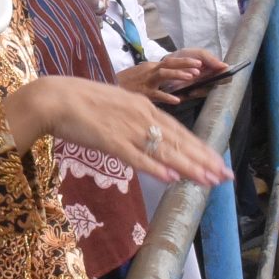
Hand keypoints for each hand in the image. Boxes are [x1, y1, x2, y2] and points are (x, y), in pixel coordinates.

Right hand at [3, 76, 230, 185]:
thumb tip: (148, 139)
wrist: (53, 98)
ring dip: (188, 167)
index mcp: (143, 107)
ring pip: (164, 150)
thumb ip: (133, 123)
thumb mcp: (115, 108)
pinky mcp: (110, 141)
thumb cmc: (80, 103)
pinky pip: (136, 157)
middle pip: (178, 141)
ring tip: (208, 180)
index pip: (178, 131)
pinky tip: (171, 178)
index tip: (217, 163)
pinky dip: (155, 168)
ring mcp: (127, 129)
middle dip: (203, 160)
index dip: (200, 149)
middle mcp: (141, 116)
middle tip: (225, 176)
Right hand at [118, 48, 228, 106]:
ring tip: (192, 76)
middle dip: (186, 63)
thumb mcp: (141, 77)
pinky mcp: (140, 92)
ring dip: (178, 74)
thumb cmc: (124, 85)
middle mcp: (149, 70)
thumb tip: (171, 83)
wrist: (105, 87)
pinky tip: (177, 100)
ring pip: (164, 74)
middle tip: (201, 66)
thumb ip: (155, 79)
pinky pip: (155, 94)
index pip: (171, 61)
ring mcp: (145, 80)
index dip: (186, 61)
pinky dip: (167, 96)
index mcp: (151, 66)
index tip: (200, 63)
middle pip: (170, 63)